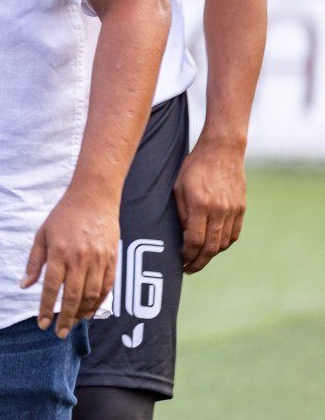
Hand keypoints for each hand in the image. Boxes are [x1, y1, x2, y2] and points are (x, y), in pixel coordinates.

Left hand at [20, 186, 119, 337]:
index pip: (51, 287)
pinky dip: (98, 303)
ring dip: (82, 313)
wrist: (94, 198)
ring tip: (73, 324)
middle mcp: (80, 258)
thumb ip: (34, 262)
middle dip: (65, 318)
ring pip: (92, 295)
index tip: (42, 324)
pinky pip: (107, 288)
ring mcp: (99, 260)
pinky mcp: (112, 260)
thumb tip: (24, 286)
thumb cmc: (63, 216)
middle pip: (73, 296)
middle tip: (59, 333)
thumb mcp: (42, 235)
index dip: (46, 308)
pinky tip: (90, 312)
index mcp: (59, 252)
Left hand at [173, 139, 246, 273]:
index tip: (180, 263)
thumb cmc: (193, 167)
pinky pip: (234, 235)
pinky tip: (214, 246)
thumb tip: (183, 237)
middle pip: (211, 247)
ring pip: (223, 244)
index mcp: (199, 205)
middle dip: (198, 262)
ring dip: (211, 255)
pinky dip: (224, 244)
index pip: (194, 241)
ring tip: (199, 258)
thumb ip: (180, 213)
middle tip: (189, 268)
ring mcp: (232, 210)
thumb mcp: (177, 187)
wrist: (222, 151)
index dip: (187, 256)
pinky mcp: (241, 209)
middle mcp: (218, 210)